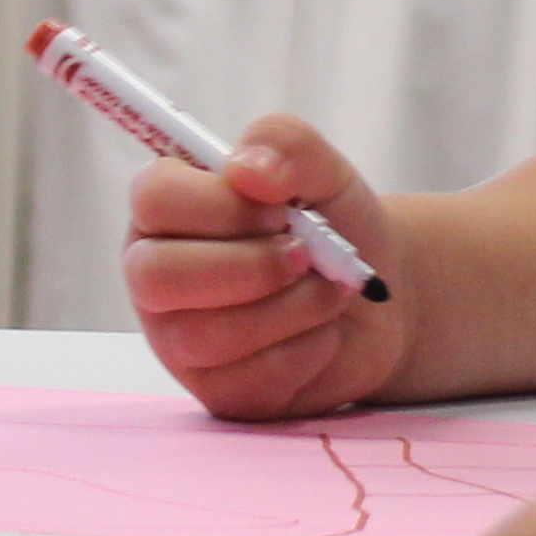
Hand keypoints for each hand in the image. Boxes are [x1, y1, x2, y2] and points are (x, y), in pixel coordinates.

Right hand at [123, 114, 408, 418]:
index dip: (221, 204)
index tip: (278, 208)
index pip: (153, 198)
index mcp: (168, 210)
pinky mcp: (218, 391)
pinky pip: (249, 379)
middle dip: (248, 266)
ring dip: (290, 308)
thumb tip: (246, 170)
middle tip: (305, 254)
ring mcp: (179, 339)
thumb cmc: (335, 225)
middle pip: (156, 276)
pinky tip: (322, 332)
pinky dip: (307, 350)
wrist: (381, 298)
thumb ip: (285, 144)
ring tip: (328, 290)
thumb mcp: (324, 169)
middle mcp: (157, 274)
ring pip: (204, 335)